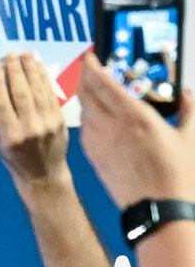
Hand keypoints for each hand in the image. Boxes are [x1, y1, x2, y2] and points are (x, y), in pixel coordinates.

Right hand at [0, 53, 70, 193]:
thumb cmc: (16, 162)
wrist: (44, 176)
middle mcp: (29, 128)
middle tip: (10, 55)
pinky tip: (38, 68)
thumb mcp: (0, 145)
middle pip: (21, 92)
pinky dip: (44, 79)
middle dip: (15, 71)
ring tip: (25, 55)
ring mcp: (46, 123)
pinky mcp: (59, 119)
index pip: (1, 103)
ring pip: (37, 90)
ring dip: (31, 69)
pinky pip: (50, 94)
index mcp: (10, 136)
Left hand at [77, 51, 194, 208]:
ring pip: (83, 113)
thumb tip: (186, 93)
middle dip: (85, 79)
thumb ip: (189, 108)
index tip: (90, 57)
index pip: (104, 84)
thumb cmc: (177, 175)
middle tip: (89, 70)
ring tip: (92, 91)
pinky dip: (86, 119)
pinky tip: (94, 118)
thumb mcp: (191, 135)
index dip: (93, 67)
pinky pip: (84, 132)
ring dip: (84, 99)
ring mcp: (100, 145)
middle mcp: (112, 128)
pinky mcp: (95, 159)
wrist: (158, 209)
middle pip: (87, 96)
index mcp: (135, 117)